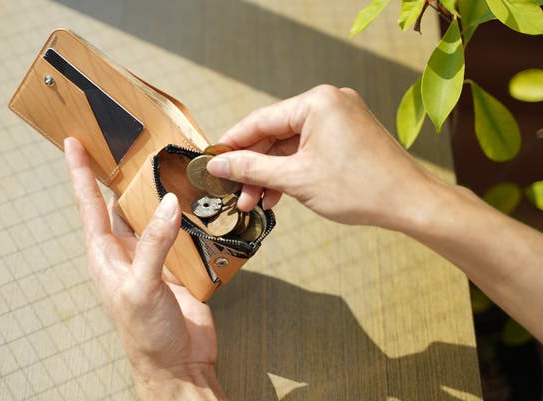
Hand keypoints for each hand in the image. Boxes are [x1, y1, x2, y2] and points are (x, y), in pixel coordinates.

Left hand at [64, 138, 226, 399]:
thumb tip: (166, 204)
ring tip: (165, 161)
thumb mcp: (141, 287)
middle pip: (121, 203)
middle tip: (127, 141)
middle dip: (122, 175)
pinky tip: (195, 200)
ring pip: (152, 214)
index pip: (89, 205)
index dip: (80, 173)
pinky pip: (180, 231)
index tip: (73, 143)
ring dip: (158, 192)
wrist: (179, 365)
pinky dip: (187, 214)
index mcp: (105, 255)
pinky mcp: (178, 265)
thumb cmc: (145, 336)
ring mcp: (153, 258)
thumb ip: (154, 245)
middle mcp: (127, 252)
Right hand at [206, 85, 438, 229]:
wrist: (410, 203)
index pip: (260, 120)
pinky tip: (277, 195)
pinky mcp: (346, 135)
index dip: (232, 143)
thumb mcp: (296, 179)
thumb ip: (253, 167)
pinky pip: (308, 150)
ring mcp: (339, 118)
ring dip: (271, 174)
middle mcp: (328, 102)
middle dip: (253, 167)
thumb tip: (220, 162)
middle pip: (274, 134)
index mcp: (317, 102)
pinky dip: (292, 171)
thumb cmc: (363, 187)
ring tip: (255, 201)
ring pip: (290, 145)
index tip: (213, 161)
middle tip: (235, 191)